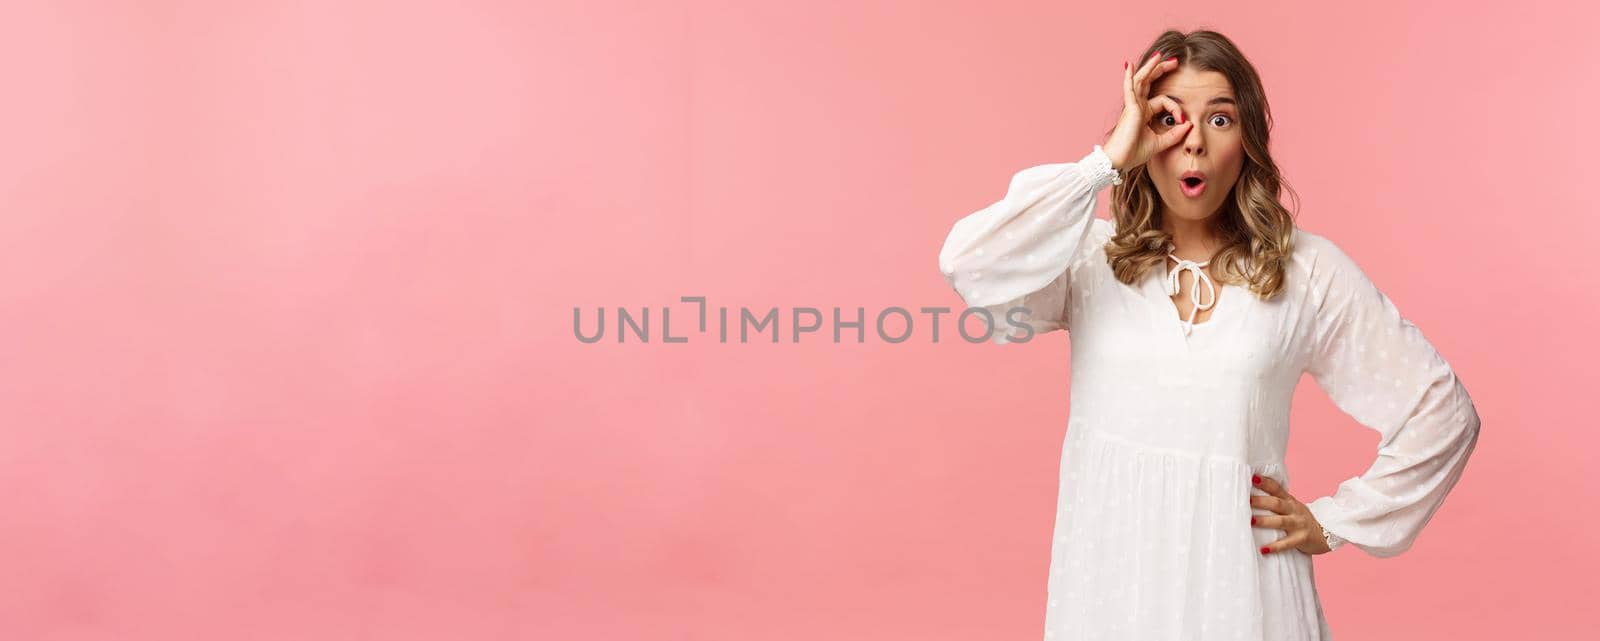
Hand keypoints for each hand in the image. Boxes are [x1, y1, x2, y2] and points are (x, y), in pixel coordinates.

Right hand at [1102, 50, 1191, 171]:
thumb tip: (1189, 124)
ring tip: (1159, 55)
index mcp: (1143, 113)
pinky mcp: (1130, 109)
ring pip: (1141, 81)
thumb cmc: (1133, 154)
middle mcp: (1137, 107)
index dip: (1176, 108)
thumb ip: (1174, 134)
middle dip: (1161, 70)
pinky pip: (1130, 89)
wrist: (1118, 162)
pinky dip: (1129, 77)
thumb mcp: (1160, 143)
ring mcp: (1132, 106)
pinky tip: (1130, 66)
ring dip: (1150, 67)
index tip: (1183, 120)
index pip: (1163, 101)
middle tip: (1174, 61)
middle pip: (1149, 82)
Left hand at [1249, 474, 1332, 555]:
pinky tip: (1263, 549)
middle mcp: (1294, 510)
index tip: (1253, 477)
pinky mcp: (1301, 539)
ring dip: (1265, 521)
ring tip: (1250, 521)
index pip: (1277, 488)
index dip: (1266, 482)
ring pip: (1280, 522)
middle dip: (1261, 501)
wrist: (1326, 532)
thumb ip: (1276, 501)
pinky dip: (1275, 547)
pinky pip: (1287, 543)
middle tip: (1246, 500)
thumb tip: (1250, 495)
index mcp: (1289, 501)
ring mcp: (1298, 524)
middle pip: (1277, 504)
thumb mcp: (1291, 506)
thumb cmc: (1300, 518)